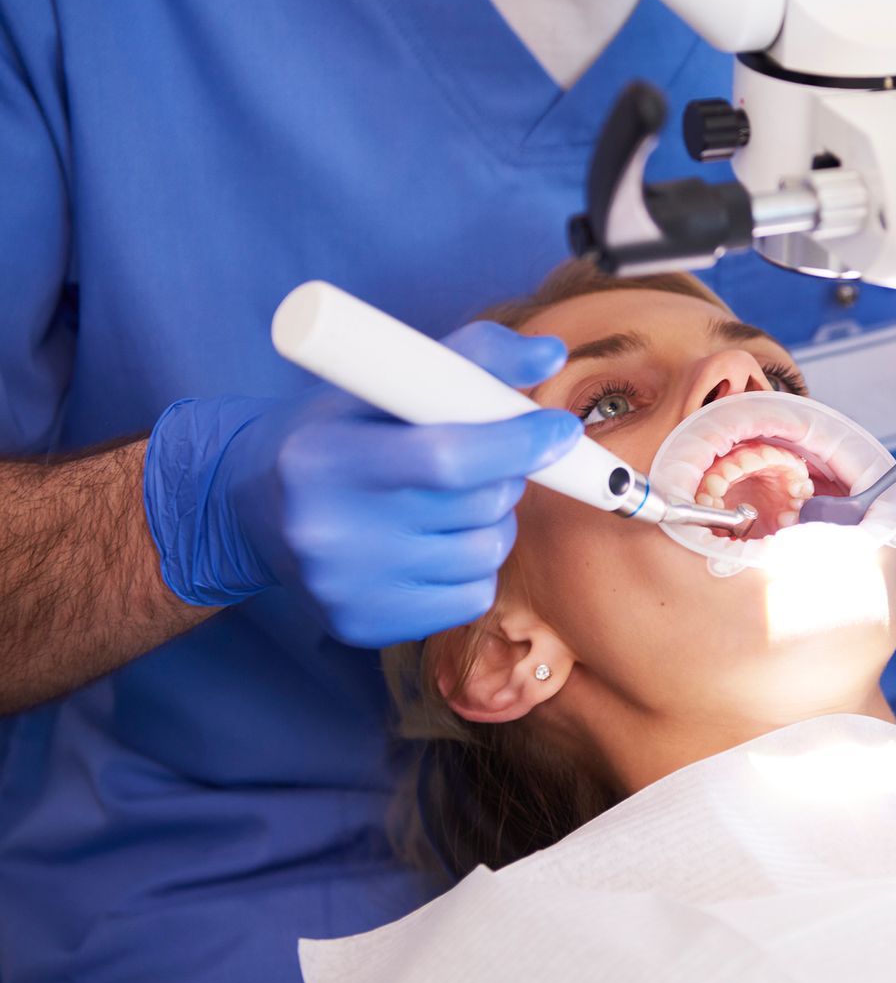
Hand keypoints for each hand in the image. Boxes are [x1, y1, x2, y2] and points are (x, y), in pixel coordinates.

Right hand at [143, 322, 581, 647]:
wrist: (249, 508)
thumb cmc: (332, 432)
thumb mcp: (382, 382)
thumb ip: (470, 358)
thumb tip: (551, 355)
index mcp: (324, 458)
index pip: (447, 457)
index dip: (517, 442)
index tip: (559, 428)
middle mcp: (328, 530)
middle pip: (477, 506)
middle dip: (506, 475)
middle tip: (486, 460)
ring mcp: (345, 587)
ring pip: (485, 554)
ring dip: (493, 523)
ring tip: (452, 502)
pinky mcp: (362, 626)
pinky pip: (471, 598)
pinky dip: (474, 567)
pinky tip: (436, 543)